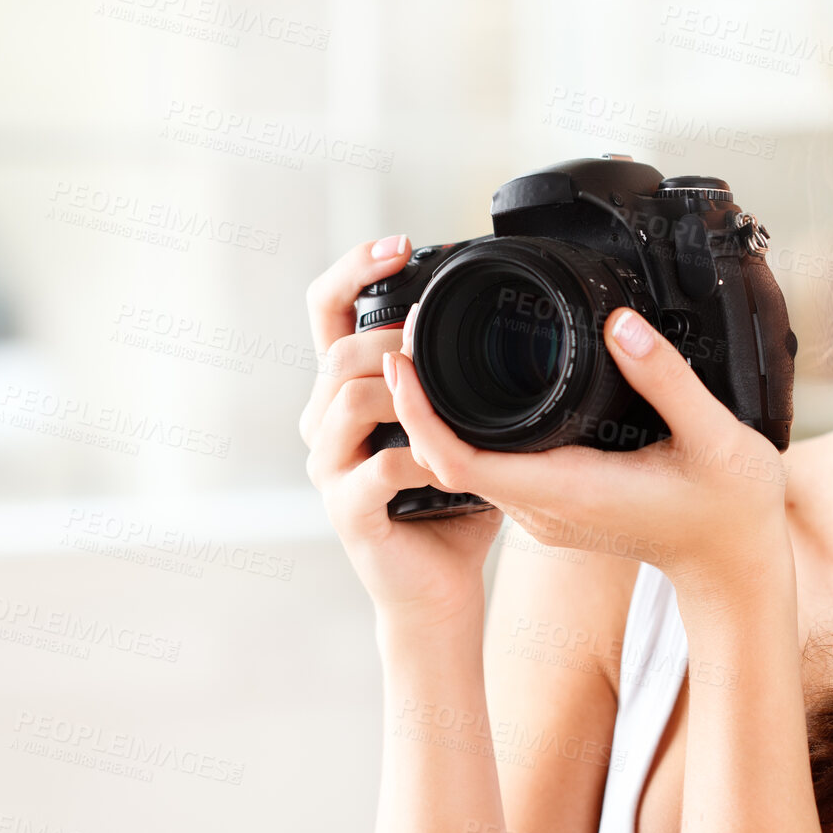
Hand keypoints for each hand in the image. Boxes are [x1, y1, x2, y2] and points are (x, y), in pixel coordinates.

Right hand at [299, 234, 504, 631]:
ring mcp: (329, 467)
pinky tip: (451, 465)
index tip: (401, 245)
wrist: (440, 587)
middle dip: (389, 337)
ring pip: (349, 398)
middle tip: (436, 339)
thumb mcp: (460, 423)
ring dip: (407, 394)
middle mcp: (324, 423)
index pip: (327, 311)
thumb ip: (462, 374)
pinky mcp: (347, 510)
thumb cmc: (452, 504)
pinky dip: (421, 459)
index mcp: (345, 391)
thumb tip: (508, 315)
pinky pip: (379, 467)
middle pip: (336, 350)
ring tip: (452, 404)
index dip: (354, 269)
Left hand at [385, 304, 792, 604]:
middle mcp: (544, 508)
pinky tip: (470, 389)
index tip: (404, 359)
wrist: (737, 566)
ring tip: (427, 351)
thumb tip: (618, 324)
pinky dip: (467, 430)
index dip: (420, 413)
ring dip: (437, 416)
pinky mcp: (555, 504)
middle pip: (449, 459)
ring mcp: (546, 511)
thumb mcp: (716, 437)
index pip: (460, 460)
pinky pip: (491, 467)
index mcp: (568, 492)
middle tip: (407, 334)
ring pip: (466, 464)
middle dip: (416, 401)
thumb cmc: (732, 509)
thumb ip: (666, 378)